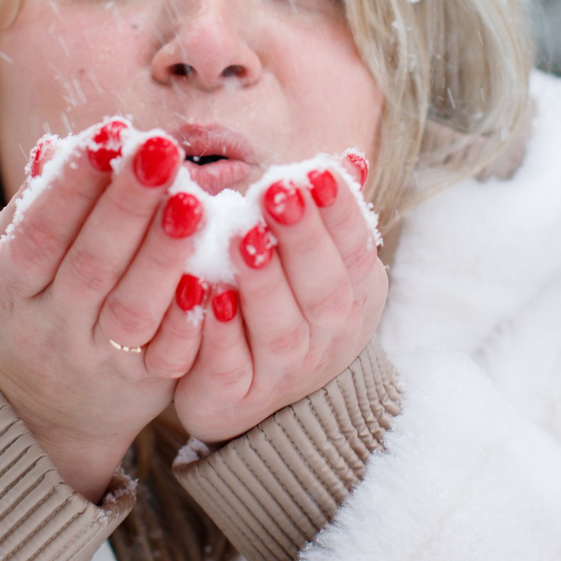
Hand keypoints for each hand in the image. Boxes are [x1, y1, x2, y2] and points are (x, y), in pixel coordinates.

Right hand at [0, 133, 207, 495]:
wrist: (37, 413)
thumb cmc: (28, 306)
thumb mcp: (7, 260)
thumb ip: (35, 206)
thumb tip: (57, 145)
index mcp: (6, 287)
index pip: (39, 231)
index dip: (74, 183)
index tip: (113, 130)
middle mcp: (49, 327)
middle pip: (90, 266)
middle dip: (127, 205)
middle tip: (162, 151)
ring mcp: (96, 361)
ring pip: (133, 311)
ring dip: (165, 255)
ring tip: (195, 202)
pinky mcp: (142, 386)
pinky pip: (170, 355)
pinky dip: (191, 318)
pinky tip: (215, 274)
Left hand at [174, 166, 387, 444]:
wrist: (262, 398)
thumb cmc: (288, 307)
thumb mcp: (318, 261)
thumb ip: (326, 213)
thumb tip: (349, 159)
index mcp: (355, 296)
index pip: (357, 252)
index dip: (339, 214)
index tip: (315, 171)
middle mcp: (329, 339)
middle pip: (323, 291)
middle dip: (301, 240)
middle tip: (275, 193)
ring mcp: (286, 374)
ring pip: (280, 331)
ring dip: (262, 284)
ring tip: (241, 238)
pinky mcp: (237, 400)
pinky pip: (230, 368)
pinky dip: (219, 333)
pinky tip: (203, 293)